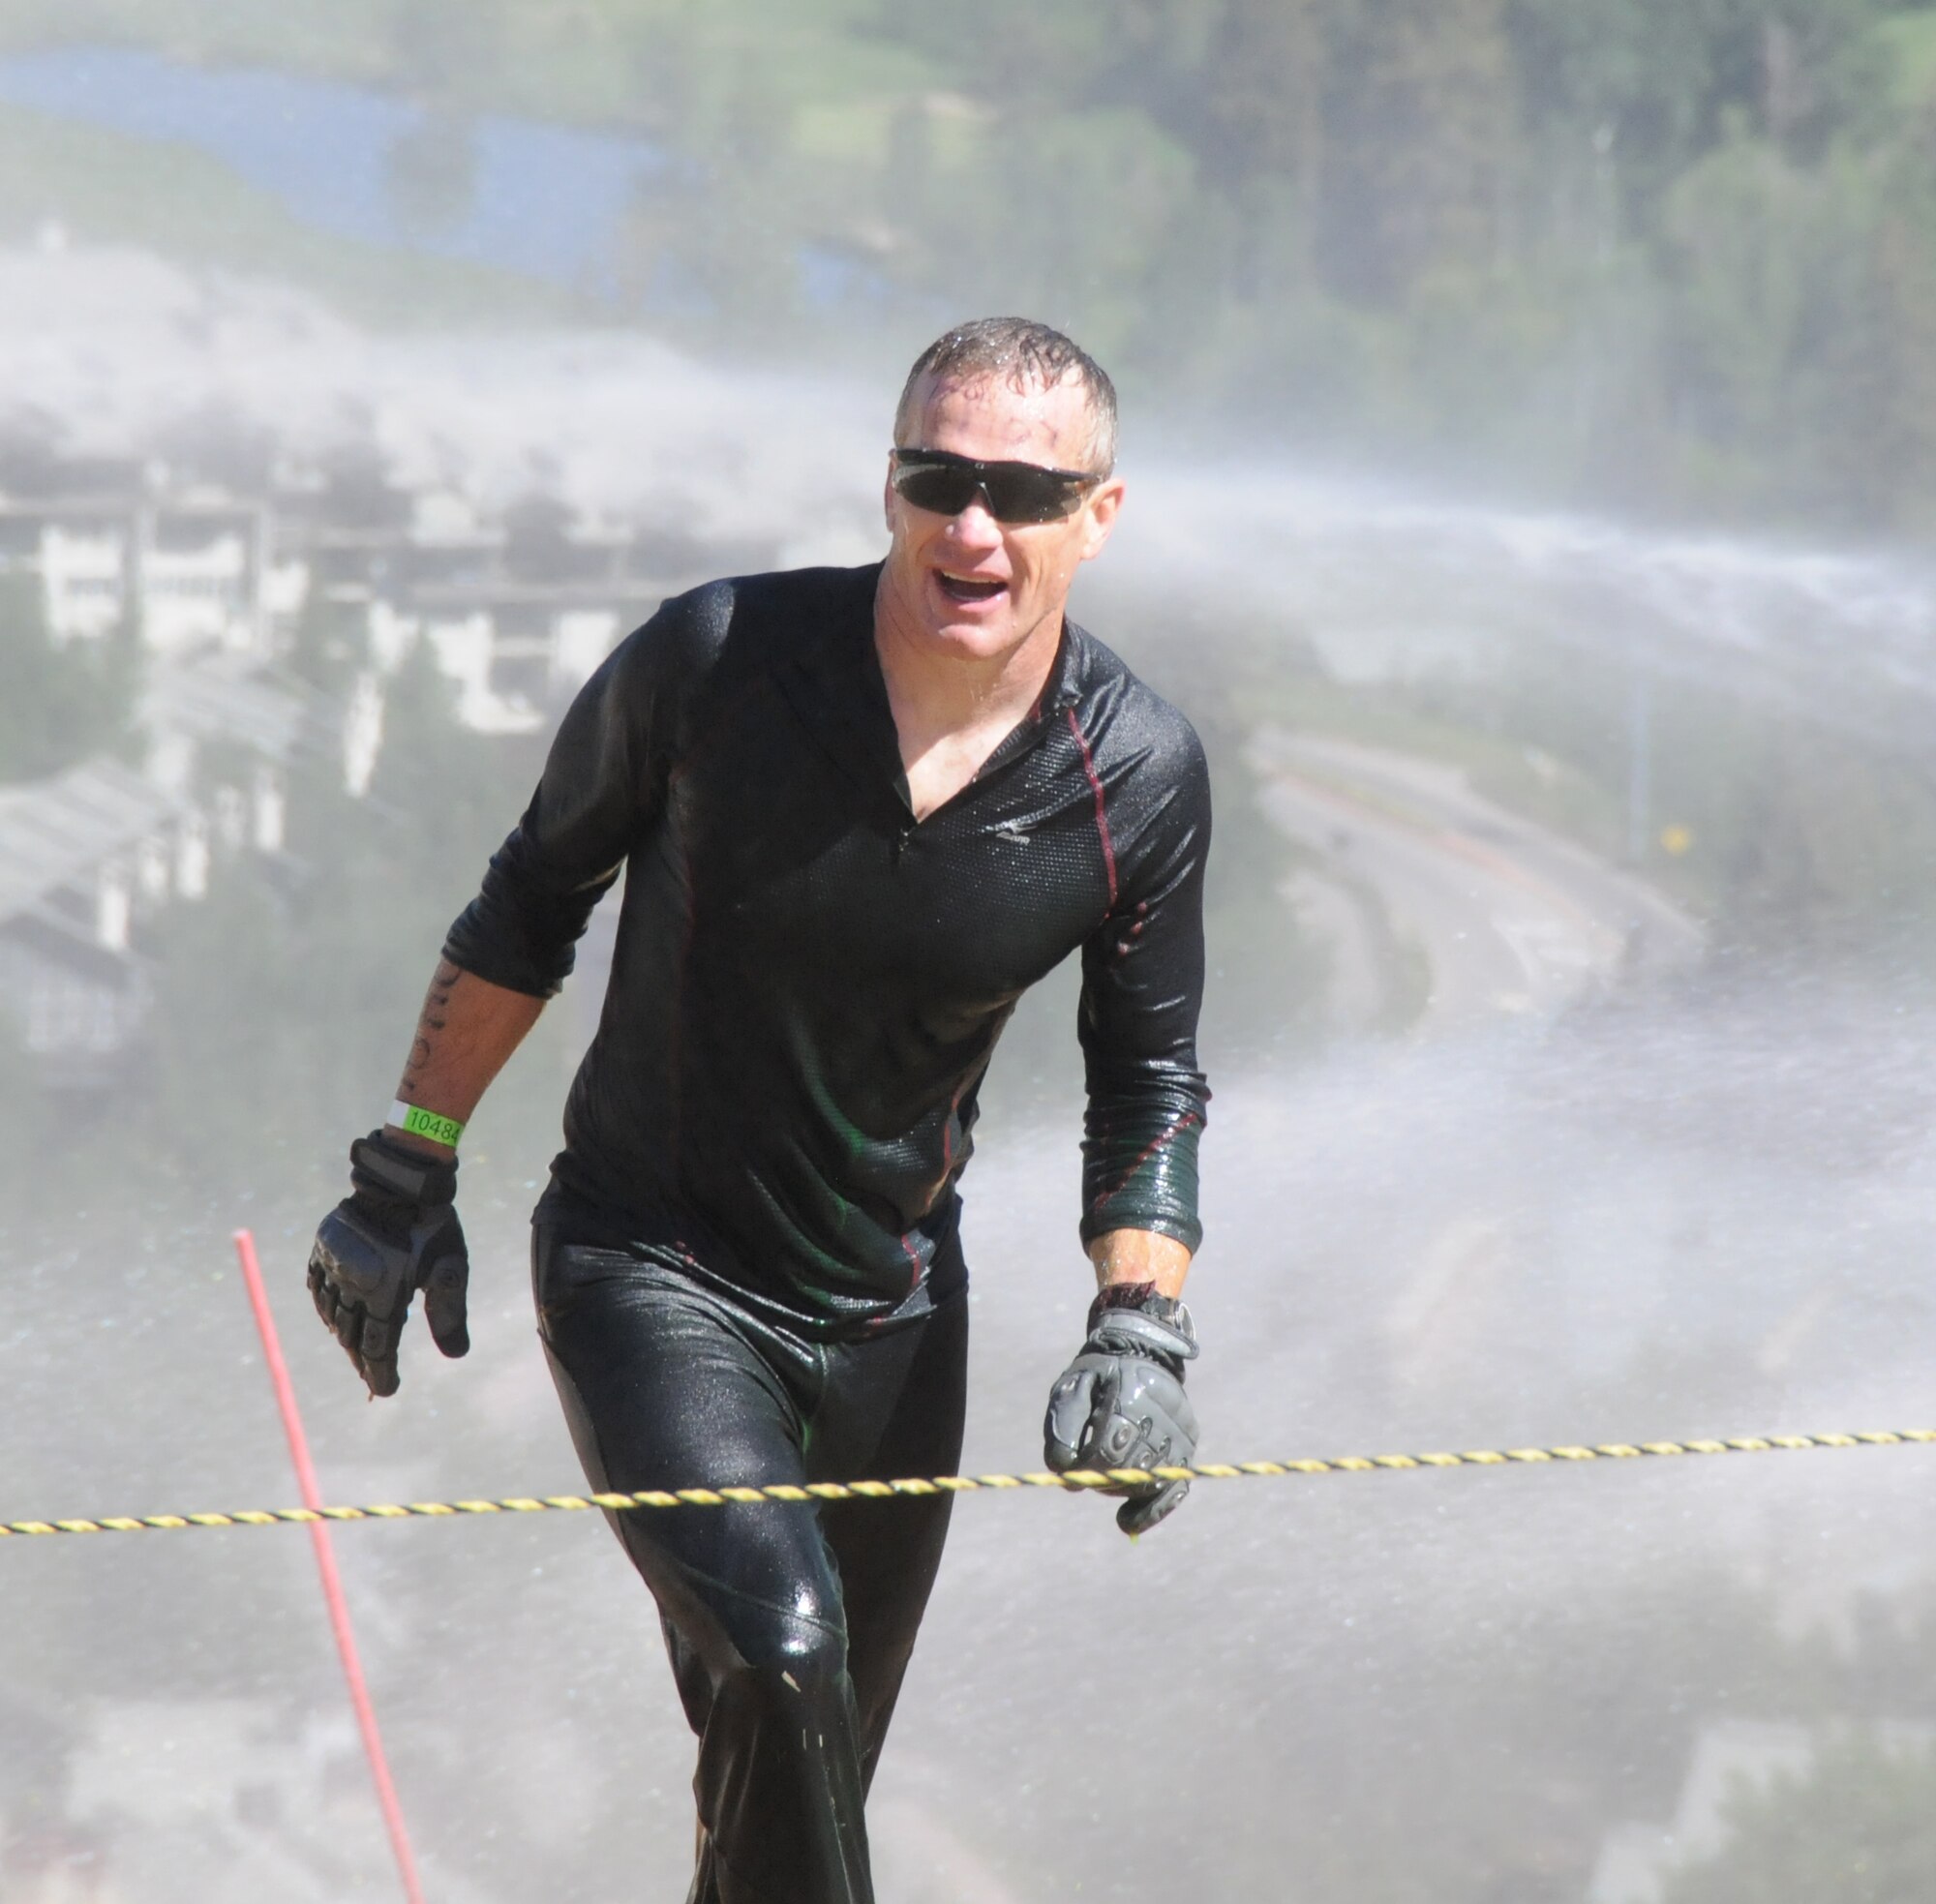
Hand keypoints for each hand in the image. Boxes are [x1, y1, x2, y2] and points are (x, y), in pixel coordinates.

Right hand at [307, 1131, 469, 1397]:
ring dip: (344, 1335)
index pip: (379, 1346)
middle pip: (353, 1335)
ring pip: (332, 1313)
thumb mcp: (449, 1269)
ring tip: (355, 1350)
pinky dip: (324, 1305)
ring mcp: (334, 1264)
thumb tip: (457, 1356)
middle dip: (363, 1359)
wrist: (404, 1178)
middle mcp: (353, 1283)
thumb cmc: (433, 1226)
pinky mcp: (323, 1247)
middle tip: (372, 1375)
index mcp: (384, 1292)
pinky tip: (331, 1316)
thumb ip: (449, 1313)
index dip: (382, 1371)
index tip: (387, 1390)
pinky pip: (316, 1285)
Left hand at [1043, 1284, 1198, 1534]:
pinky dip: (1152, 1511)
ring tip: (1103, 1481)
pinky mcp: (1188, 1447)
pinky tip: (1126, 1522)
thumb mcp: (1071, 1386)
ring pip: (1150, 1483)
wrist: (1141, 1351)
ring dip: (1121, 1491)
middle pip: (1128, 1471)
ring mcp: (1179, 1435)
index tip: (1070, 1467)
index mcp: (1129, 1398)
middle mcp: (1161, 1419)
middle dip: (1102, 1478)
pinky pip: (1175, 1489)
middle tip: (1086, 1469)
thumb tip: (1063, 1471)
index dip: (1084, 1468)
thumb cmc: (1099, 1373)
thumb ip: (1062, 1427)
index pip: (1106, 1452)